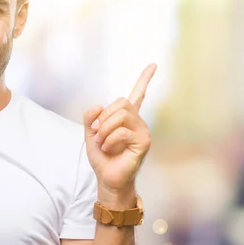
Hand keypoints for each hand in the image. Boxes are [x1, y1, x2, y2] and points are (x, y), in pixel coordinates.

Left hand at [84, 64, 155, 204]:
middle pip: (121, 102)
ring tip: (101, 142)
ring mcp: (142, 131)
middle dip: (103, 117)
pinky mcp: (144, 142)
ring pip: (122, 114)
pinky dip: (109, 140)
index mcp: (126, 118)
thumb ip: (90, 118)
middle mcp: (138, 121)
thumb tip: (98, 106)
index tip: (153, 64)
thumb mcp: (90, 134)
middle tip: (96, 133)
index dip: (144, 79)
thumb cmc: (102, 158)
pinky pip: (123, 131)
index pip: (138, 94)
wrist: (107, 179)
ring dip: (105, 128)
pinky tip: (108, 149)